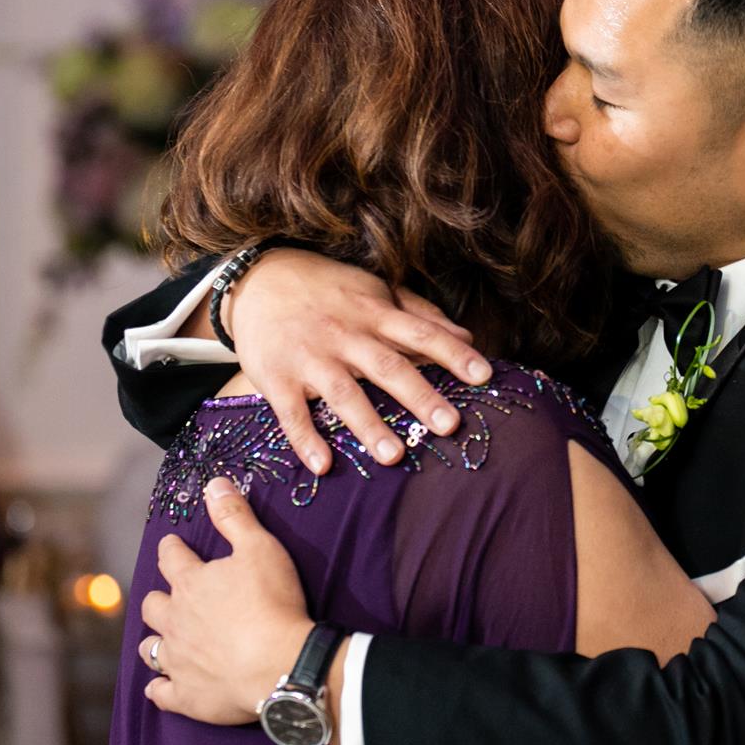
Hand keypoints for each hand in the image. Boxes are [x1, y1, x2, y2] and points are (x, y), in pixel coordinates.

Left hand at [139, 477, 313, 724]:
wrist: (281, 664)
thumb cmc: (273, 602)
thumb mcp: (260, 548)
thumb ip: (234, 516)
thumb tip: (213, 483)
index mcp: (192, 583)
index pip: (171, 559)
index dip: (171, 548)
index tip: (171, 543)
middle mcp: (176, 621)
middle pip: (153, 605)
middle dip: (158, 597)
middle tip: (168, 595)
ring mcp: (178, 661)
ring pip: (151, 648)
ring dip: (155, 641)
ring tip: (162, 639)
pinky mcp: (187, 696)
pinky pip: (162, 693)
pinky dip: (159, 689)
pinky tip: (159, 688)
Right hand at [226, 249, 491, 472]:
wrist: (259, 278)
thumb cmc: (329, 289)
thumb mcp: (376, 290)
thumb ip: (421, 314)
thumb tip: (468, 337)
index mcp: (375, 313)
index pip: (422, 334)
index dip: (454, 353)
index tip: (485, 375)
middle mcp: (346, 335)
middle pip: (388, 367)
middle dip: (420, 397)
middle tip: (451, 426)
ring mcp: (310, 357)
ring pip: (343, 394)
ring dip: (369, 426)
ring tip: (395, 457)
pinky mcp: (276, 378)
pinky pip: (292, 413)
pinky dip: (306, 439)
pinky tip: (323, 465)